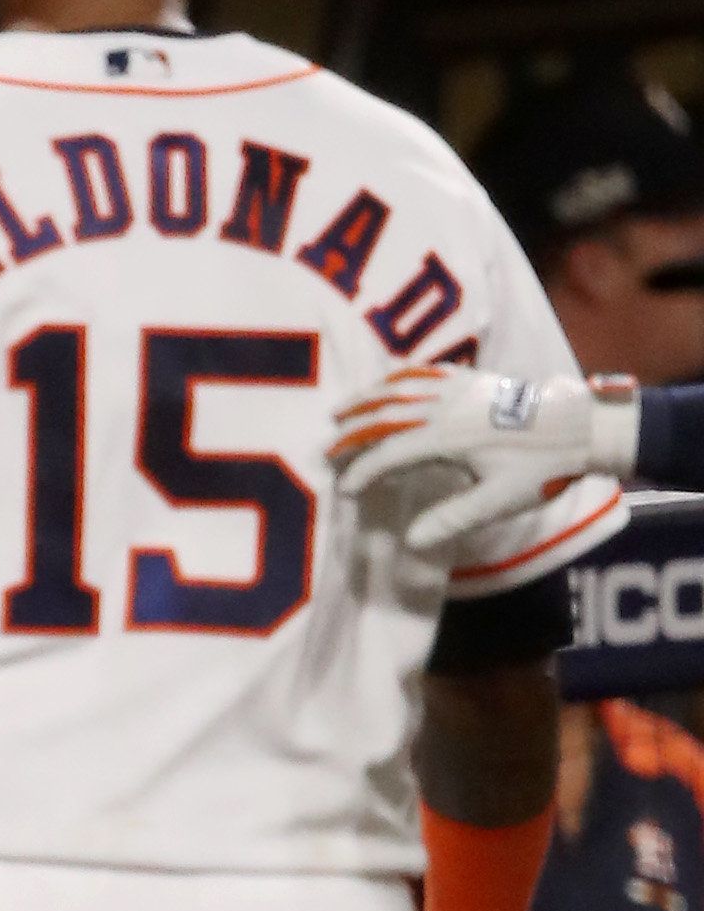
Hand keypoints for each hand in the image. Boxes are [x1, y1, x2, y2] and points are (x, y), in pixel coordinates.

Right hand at [329, 366, 637, 551]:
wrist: (583, 426)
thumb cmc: (543, 468)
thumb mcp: (500, 501)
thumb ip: (453, 518)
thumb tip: (410, 540)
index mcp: (447, 438)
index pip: (390, 454)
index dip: (363, 472)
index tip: (344, 490)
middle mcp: (443, 407)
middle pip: (383, 415)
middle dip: (351, 433)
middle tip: (326, 448)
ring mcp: (455, 388)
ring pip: (396, 388)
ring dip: (364, 400)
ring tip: (340, 410)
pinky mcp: (469, 378)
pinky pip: (421, 371)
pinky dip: (395, 376)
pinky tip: (386, 381)